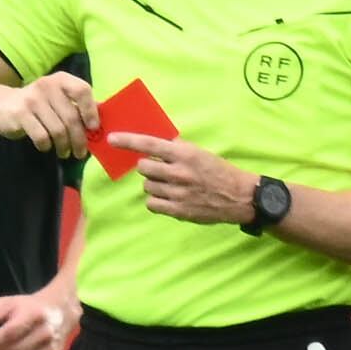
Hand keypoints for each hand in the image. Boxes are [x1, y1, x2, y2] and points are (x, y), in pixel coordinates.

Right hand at [0, 71, 98, 155]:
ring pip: (57, 130)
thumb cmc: (38, 105)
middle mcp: (47, 85)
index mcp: (61, 80)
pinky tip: (46, 146)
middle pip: (71, 117)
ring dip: (64, 146)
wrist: (1, 106)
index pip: (82, 90)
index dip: (90, 111)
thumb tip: (102, 123)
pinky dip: (46, 146)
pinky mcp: (20, 114)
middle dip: (79, 139)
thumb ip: (77, 106)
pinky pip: (41, 136)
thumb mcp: (57, 99)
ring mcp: (32, 99)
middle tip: (80, 153)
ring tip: (64, 153)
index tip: (93, 128)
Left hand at [108, 132, 256, 225]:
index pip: (148, 144)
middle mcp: (179, 172)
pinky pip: (152, 204)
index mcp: (184, 154)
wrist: (239, 197)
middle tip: (161, 170)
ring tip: (171, 185)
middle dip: (148, 168)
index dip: (127, 141)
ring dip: (154, 185)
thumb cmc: (219, 171)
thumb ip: (176, 148)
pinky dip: (157, 201)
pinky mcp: (178, 210)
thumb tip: (153, 142)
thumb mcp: (199, 153)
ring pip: (147, 186)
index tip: (111, 139)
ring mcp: (178, 192)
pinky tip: (169, 198)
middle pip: (143, 167)